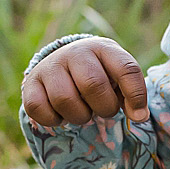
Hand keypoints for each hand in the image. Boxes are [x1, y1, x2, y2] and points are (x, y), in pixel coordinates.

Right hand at [22, 38, 147, 128]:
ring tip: (83, 111)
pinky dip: (54, 120)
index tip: (139, 115)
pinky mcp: (30, 82)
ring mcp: (50, 66)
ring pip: (64, 100)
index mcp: (104, 48)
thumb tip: (138, 117)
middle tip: (104, 110)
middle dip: (104, 107)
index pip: (126, 69)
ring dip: (79, 116)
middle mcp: (75, 52)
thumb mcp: (118, 78)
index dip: (136, 95)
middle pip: (93, 85)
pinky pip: (39, 109)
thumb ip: (132, 94)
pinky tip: (61, 114)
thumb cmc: (99, 74)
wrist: (63, 64)